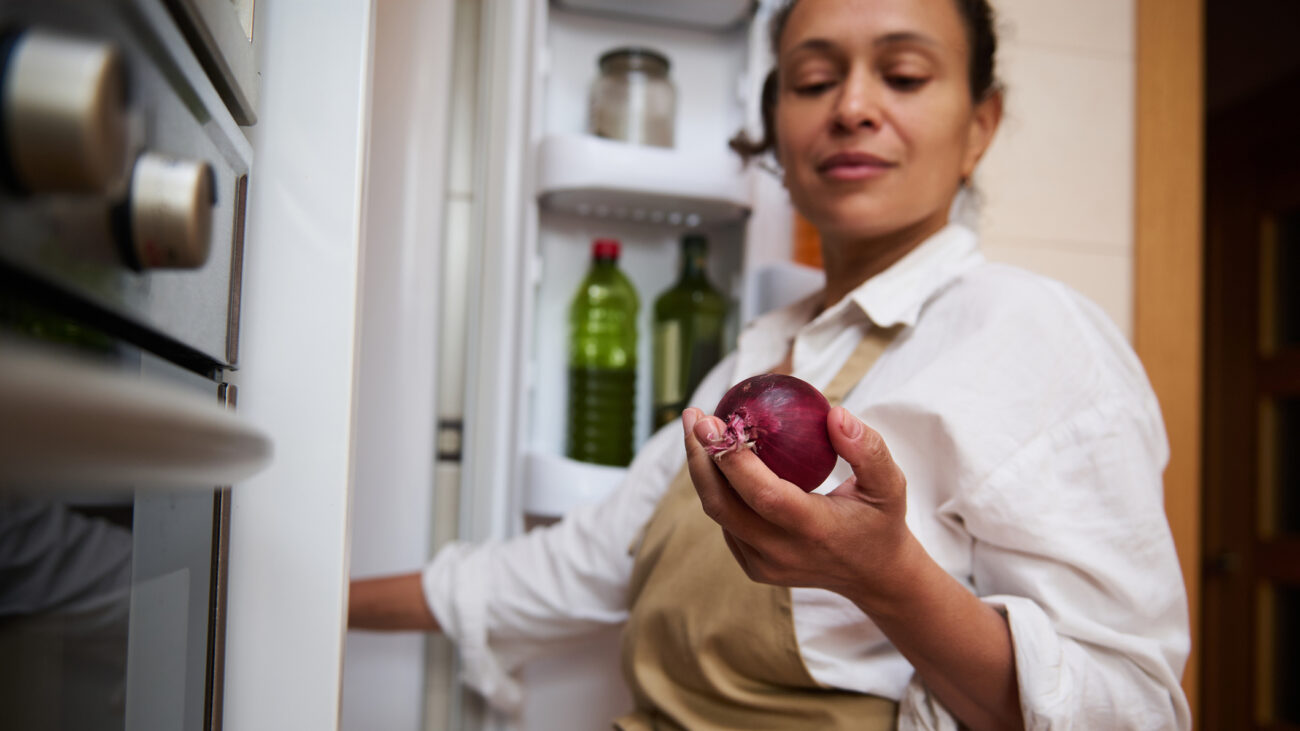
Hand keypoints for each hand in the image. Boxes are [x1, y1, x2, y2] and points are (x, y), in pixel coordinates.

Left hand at [682, 405, 917, 605]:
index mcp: (815, 530)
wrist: (875, 577)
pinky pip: (726, 523)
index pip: (763, 495)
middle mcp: (783, 552)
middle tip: (694, 415)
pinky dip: (717, 488)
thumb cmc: (880, 521)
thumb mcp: (890, 484)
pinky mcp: (754, 568)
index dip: (731, 458)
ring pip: (718, 513)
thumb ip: (868, 449)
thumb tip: (834, 413)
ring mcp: (764, 564)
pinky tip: (717, 456)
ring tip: (698, 428)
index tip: (712, 421)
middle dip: (700, 457)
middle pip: (723, 505)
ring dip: (702, 469)